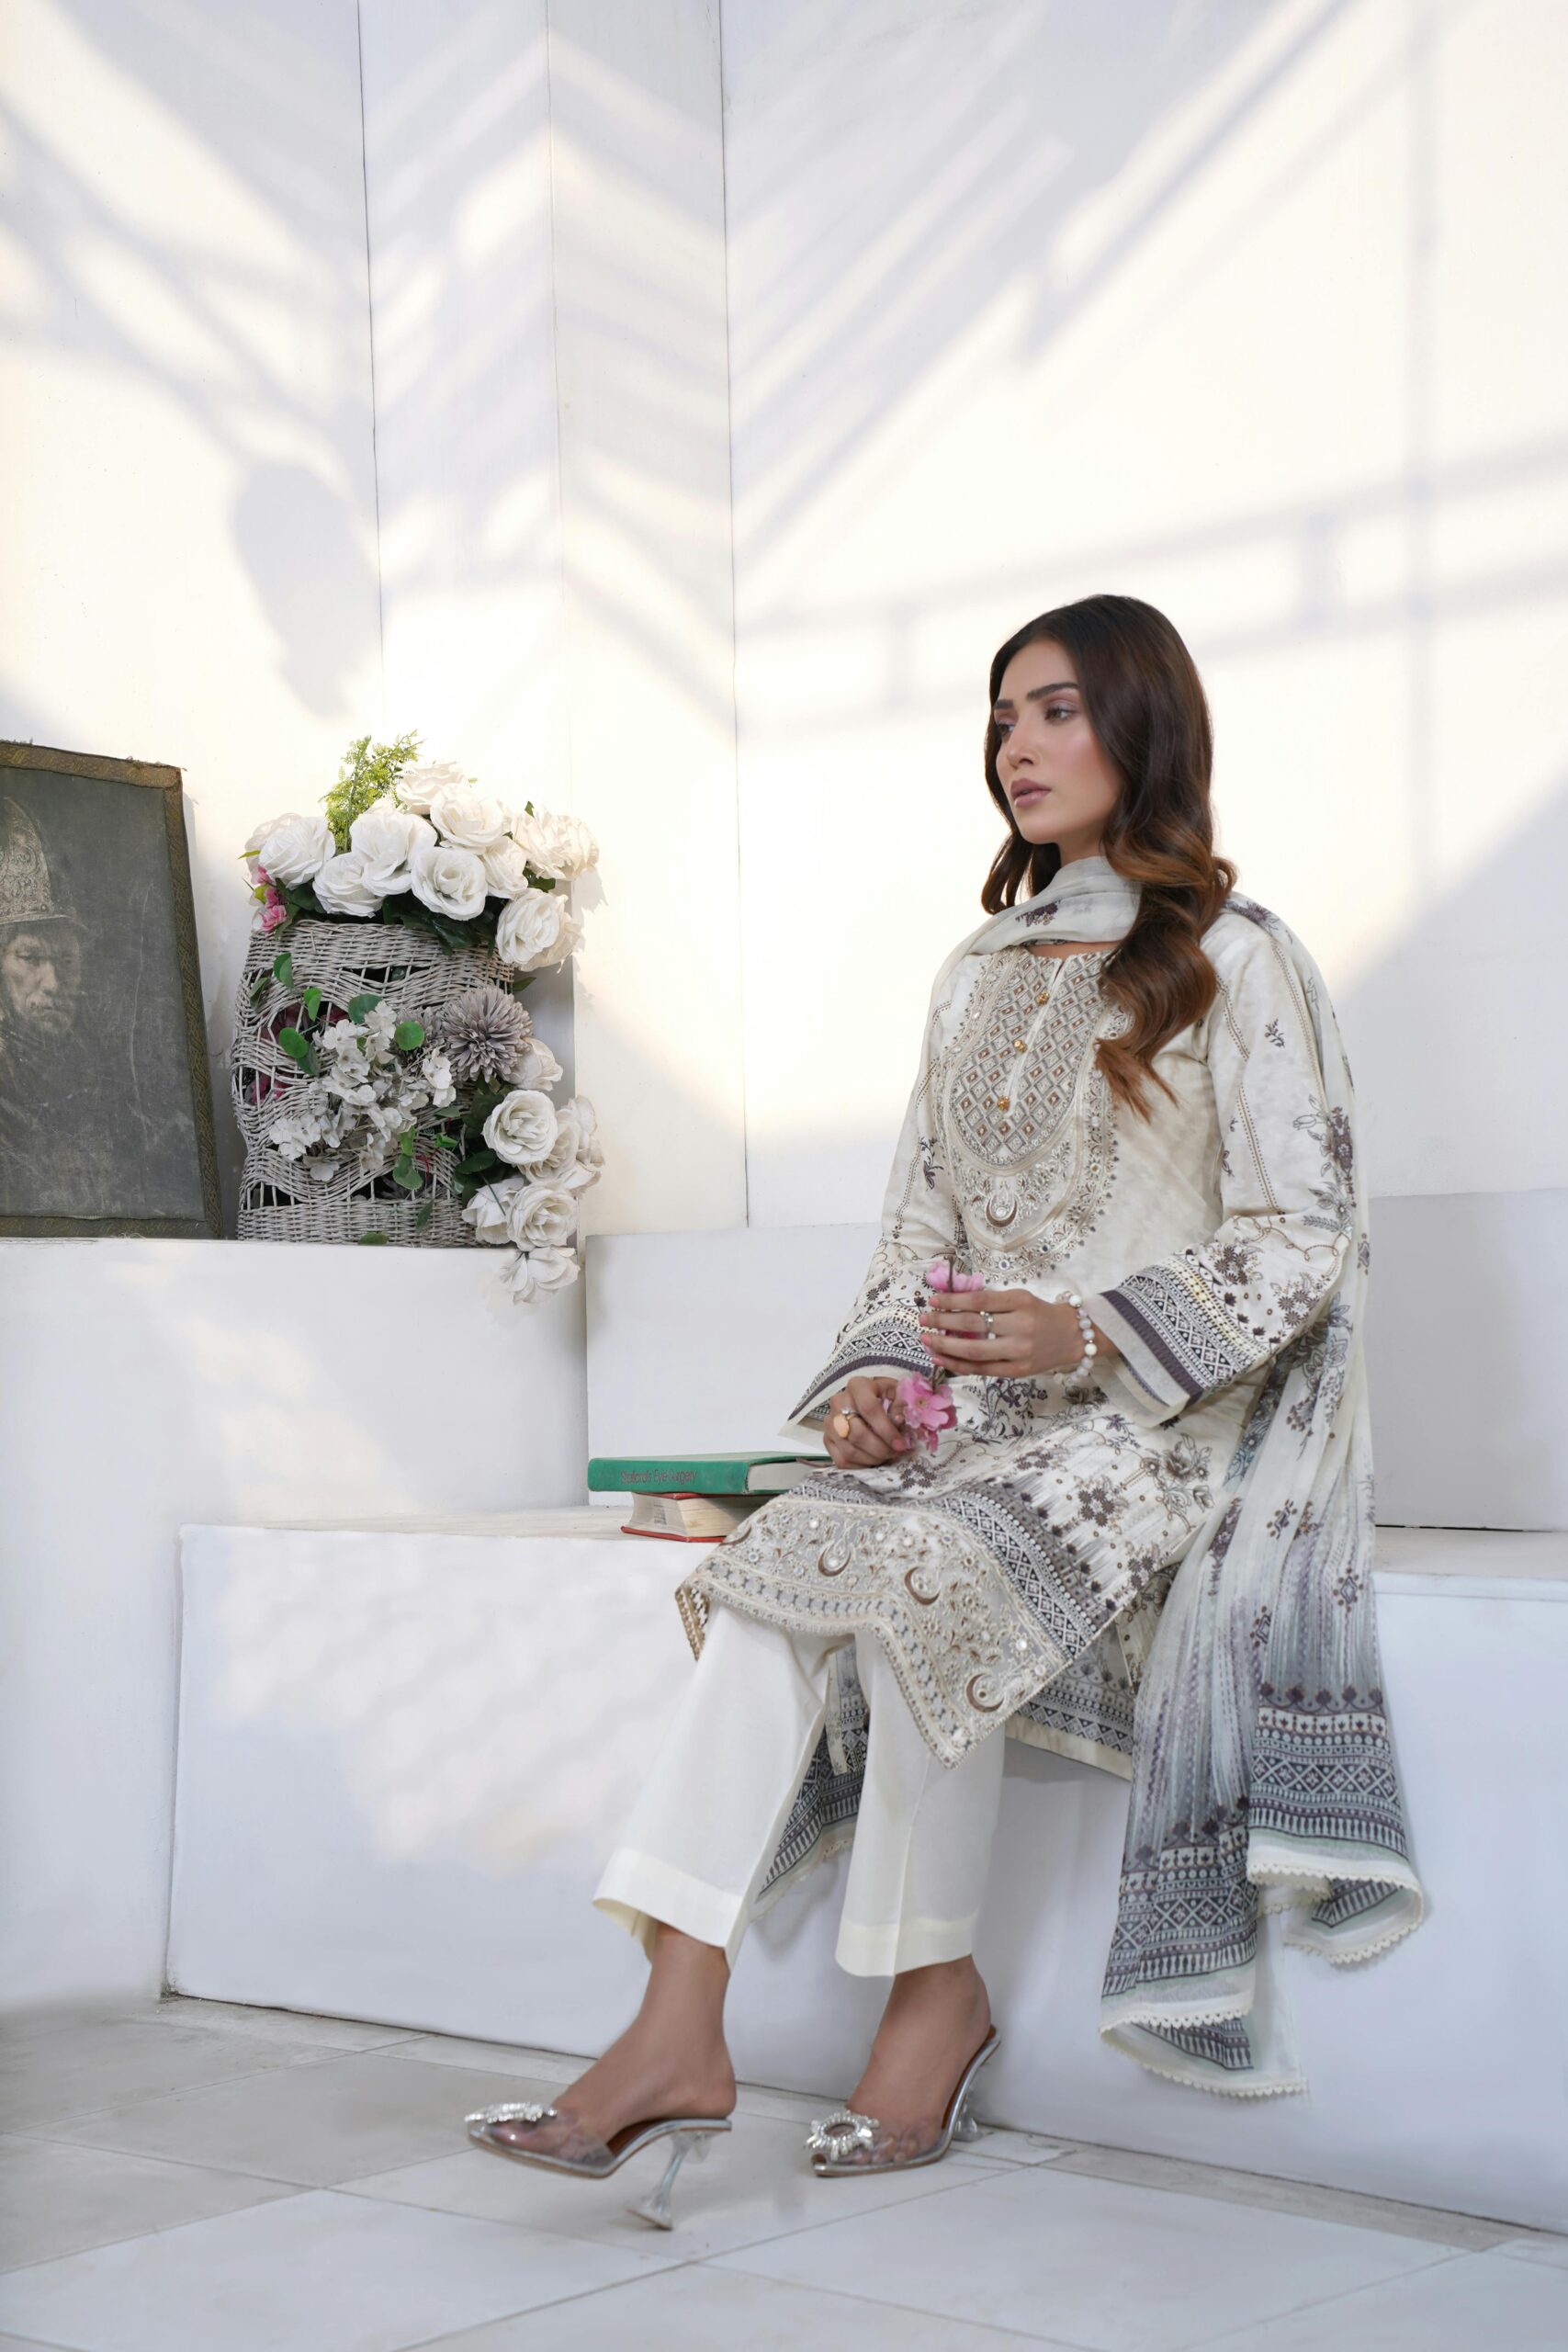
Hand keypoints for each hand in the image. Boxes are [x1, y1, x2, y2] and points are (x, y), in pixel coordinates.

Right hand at [822, 1375, 914, 1466]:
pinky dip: (860, 1465)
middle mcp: (838, 1402)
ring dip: (872, 1459)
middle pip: (858, 1433)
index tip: (900, 1444)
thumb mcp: (897, 1393)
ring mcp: (830, 1422)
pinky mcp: (827, 1439)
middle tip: (895, 1453)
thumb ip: (901, 1405)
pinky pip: (841, 1460)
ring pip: (850, 1450)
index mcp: (858, 1386)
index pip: (869, 1409)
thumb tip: (898, 1420)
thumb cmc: (885, 1397)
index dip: (886, 1430)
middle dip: (880, 1449)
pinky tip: (872, 1460)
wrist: (867, 1400)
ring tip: (886, 1456)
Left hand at [919, 1287, 1105, 1378]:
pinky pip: (982, 1370)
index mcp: (1020, 1302)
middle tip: (923, 1320)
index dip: (953, 1300)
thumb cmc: (1040, 1314)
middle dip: (943, 1323)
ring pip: (975, 1351)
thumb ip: (992, 1302)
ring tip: (926, 1340)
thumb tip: (951, 1303)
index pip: (979, 1301)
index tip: (933, 1300)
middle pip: (974, 1325)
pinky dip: (958, 1364)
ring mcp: (1019, 1351)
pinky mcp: (1018, 1371)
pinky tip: (941, 1357)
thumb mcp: (1020, 1299)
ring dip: (945, 1345)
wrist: (1074, 1336)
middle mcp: (1020, 1326)